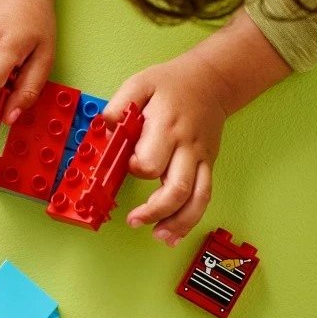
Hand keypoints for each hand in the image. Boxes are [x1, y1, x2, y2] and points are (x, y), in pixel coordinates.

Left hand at [108, 54, 228, 245]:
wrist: (211, 81)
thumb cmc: (171, 84)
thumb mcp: (141, 83)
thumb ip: (120, 106)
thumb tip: (105, 128)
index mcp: (167, 126)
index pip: (151, 160)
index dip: (137, 168)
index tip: (128, 165)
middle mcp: (186, 146)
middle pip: (177, 188)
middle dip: (155, 210)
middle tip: (134, 220)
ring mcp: (201, 158)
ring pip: (196, 199)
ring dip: (178, 223)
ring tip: (158, 236)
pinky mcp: (208, 166)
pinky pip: (204, 197)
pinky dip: (190, 219)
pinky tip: (174, 233)